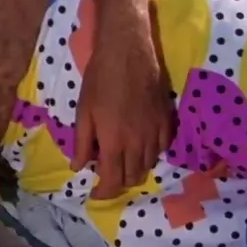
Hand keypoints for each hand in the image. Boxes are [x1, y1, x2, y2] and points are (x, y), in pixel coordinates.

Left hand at [71, 11, 172, 198]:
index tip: (95, 194)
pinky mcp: (167, 120)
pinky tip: (140, 146)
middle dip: (119, 182)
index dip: (104, 192)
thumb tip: (79, 167)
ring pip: (149, 164)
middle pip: (133, 176)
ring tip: (121, 161)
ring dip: (135, 169)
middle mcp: (139, 143)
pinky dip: (151, 153)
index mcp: (115, 142)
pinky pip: (162, 147)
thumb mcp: (83, 111)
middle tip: (106, 175)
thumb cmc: (100, 79)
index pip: (113, 179)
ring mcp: (156, 132)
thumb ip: (82, 142)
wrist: (127, 52)